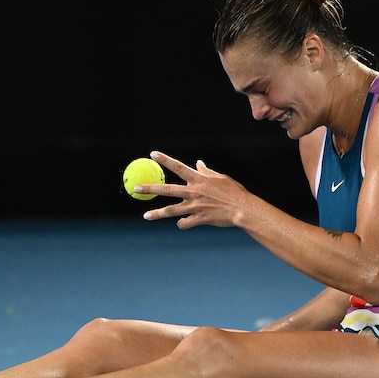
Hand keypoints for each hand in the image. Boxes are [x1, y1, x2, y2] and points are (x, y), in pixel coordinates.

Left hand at [137, 151, 252, 228]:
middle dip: (150, 188)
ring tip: (145, 216)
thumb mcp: (220, 178)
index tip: (153, 154)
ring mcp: (195, 206)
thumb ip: (206, 172)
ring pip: (171, 210)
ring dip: (157, 213)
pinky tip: (182, 223)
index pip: (178, 166)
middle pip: (167, 189)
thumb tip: (198, 164)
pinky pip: (185, 223)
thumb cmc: (233, 192)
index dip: (164, 159)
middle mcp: (193, 192)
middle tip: (135, 188)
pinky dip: (182, 223)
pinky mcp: (199, 218)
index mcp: (198, 179)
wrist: (243, 209)